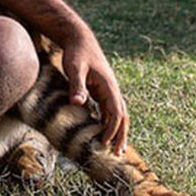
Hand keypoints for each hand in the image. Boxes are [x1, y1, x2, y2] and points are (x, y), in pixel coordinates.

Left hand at [61, 33, 128, 154]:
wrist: (79, 41)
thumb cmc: (76, 54)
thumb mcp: (74, 68)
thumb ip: (77, 85)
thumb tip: (78, 103)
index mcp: (109, 86)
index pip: (116, 113)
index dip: (112, 129)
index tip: (104, 143)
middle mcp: (112, 90)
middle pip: (122, 117)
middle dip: (121, 135)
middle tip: (117, 154)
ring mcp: (108, 91)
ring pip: (117, 115)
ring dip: (117, 131)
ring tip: (116, 149)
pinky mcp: (101, 91)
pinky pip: (109, 110)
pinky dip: (109, 123)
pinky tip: (104, 133)